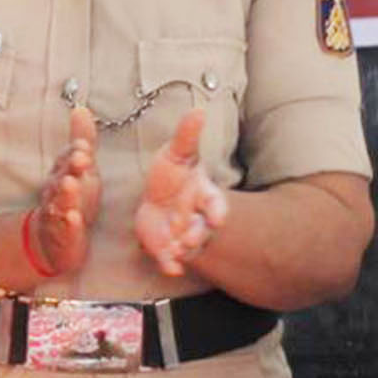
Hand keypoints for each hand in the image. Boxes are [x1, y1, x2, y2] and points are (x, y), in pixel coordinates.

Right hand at [31, 105, 100, 274]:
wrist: (48, 237)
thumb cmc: (68, 196)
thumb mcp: (78, 166)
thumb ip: (81, 138)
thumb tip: (81, 107)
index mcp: (62, 172)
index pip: (66, 159)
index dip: (74, 151)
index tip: (84, 146)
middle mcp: (56, 190)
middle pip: (61, 176)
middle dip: (70, 167)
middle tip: (81, 159)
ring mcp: (56, 212)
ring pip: (59, 201)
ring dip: (66, 193)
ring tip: (71, 185)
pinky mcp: (61, 234)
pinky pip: (64, 228)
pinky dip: (68, 223)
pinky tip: (74, 219)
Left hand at [133, 109, 228, 275]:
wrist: (159, 200)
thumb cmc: (173, 175)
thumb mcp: (177, 153)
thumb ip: (188, 136)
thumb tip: (198, 109)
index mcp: (203, 194)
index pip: (215, 202)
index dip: (217, 210)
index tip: (217, 217)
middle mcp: (197, 217)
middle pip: (203, 228)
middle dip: (198, 233)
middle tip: (190, 238)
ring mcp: (183, 235)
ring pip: (189, 245)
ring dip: (185, 249)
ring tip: (179, 252)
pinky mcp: (166, 247)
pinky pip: (171, 258)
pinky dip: (171, 264)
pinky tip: (170, 268)